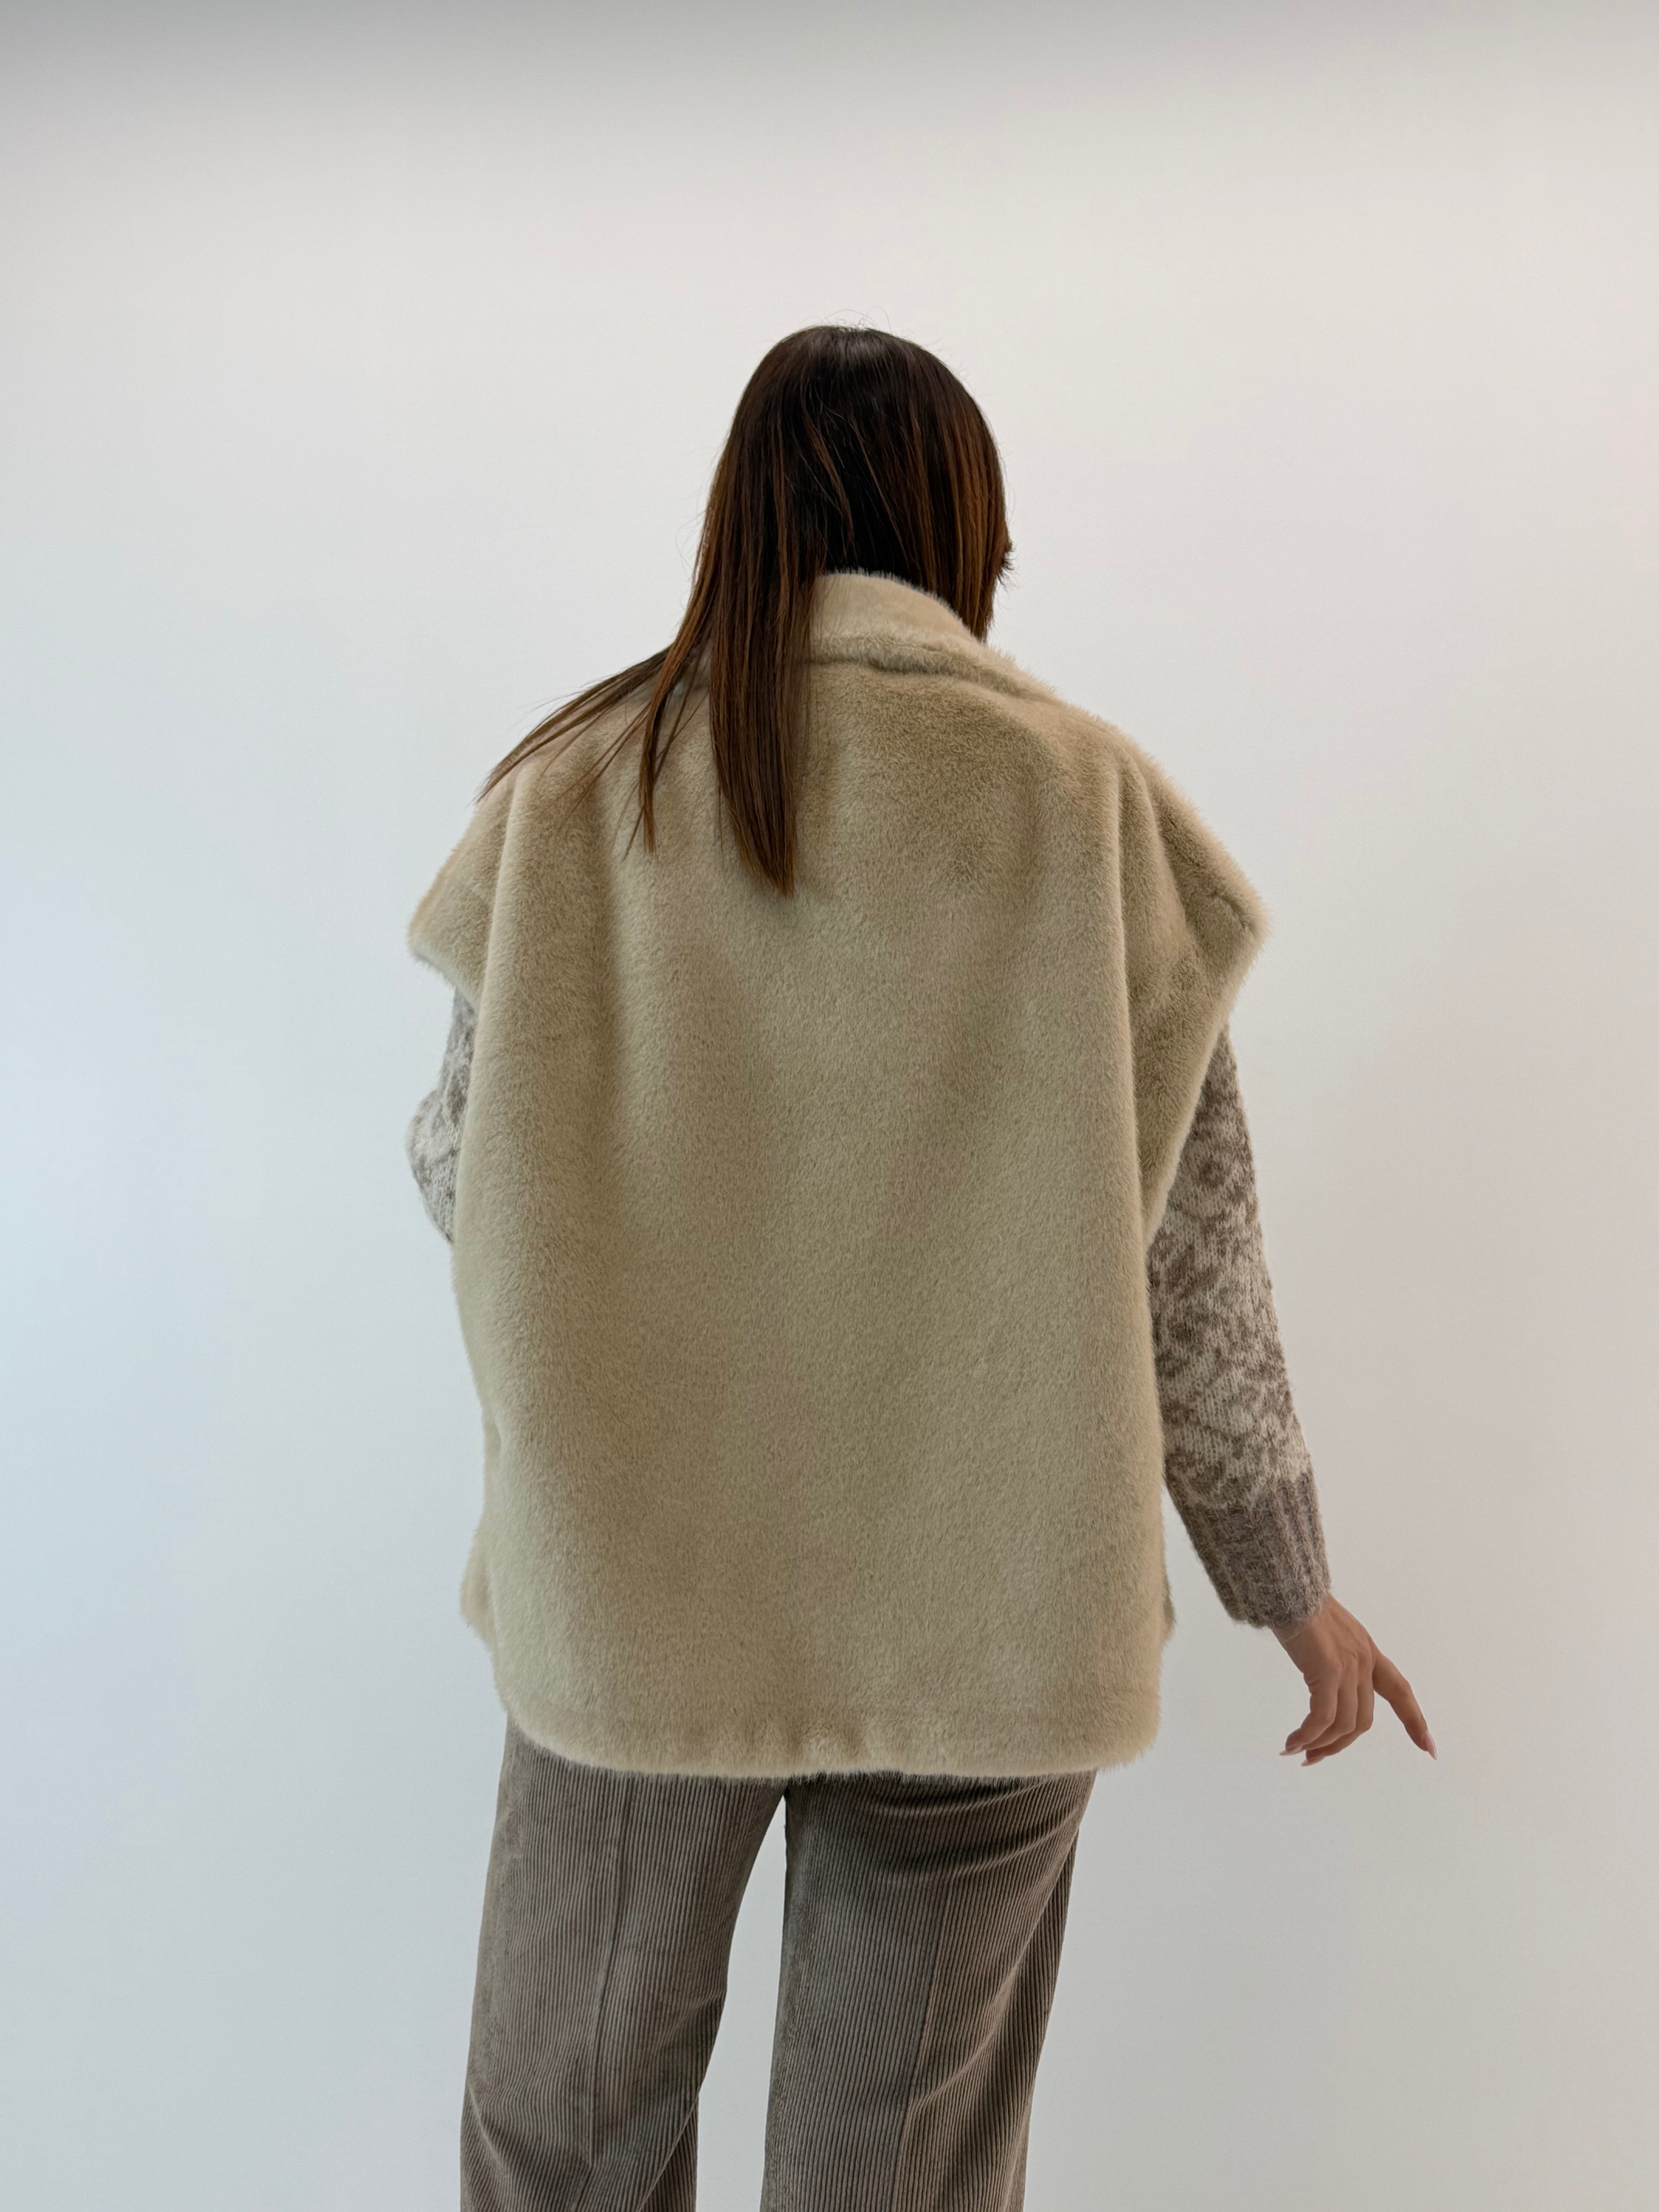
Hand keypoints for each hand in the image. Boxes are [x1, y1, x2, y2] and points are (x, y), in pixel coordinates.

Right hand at [1272, 1595, 1434, 1765]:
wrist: (1289, 1587)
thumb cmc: (1300, 1604)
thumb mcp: (1330, 1633)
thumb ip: (1336, 1656)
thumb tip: (1324, 1680)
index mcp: (1368, 1651)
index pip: (1400, 1691)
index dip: (1415, 1721)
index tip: (1430, 1749)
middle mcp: (1364, 1661)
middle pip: (1362, 1720)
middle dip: (1339, 1745)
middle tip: (1313, 1757)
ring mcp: (1348, 1667)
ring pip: (1343, 1724)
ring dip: (1320, 1744)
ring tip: (1298, 1751)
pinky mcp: (1327, 1670)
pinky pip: (1322, 1717)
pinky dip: (1308, 1734)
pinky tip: (1292, 1742)